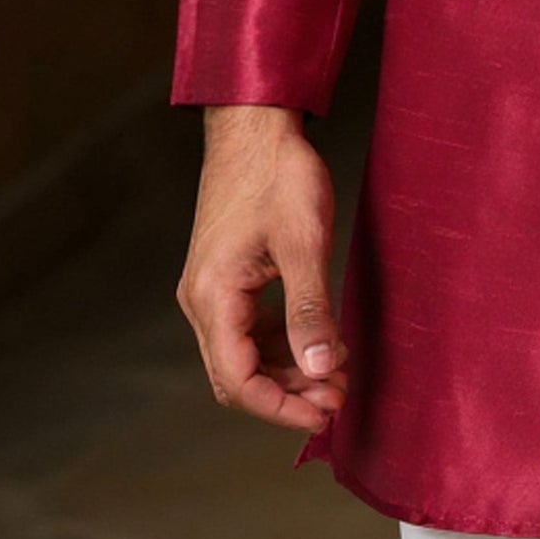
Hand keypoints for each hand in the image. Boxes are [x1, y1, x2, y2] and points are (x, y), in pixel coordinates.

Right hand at [176, 104, 347, 431]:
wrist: (256, 124)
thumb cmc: (278, 174)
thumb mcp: (303, 242)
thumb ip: (309, 310)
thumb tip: (320, 369)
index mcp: (212, 297)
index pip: (238, 381)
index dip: (281, 407)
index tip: (325, 414)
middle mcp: (201, 300)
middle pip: (237, 375)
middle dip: (287, 392)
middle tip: (338, 393)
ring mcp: (210, 287)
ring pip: (242, 354)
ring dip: (285, 369)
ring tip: (334, 372)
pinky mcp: (225, 275)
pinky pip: (246, 328)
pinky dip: (278, 342)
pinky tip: (314, 339)